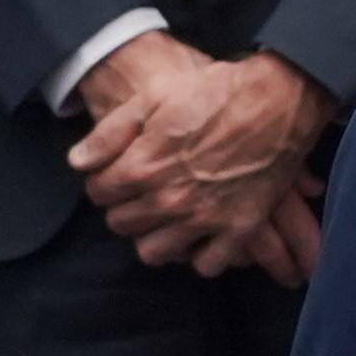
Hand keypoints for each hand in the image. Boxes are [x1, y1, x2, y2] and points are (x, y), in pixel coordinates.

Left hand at [71, 39, 328, 272]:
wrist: (277, 98)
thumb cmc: (214, 91)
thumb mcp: (153, 97)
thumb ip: (110, 132)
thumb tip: (78, 163)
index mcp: (141, 167)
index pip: (98, 193)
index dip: (105, 180)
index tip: (117, 172)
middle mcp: (168, 201)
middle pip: (122, 225)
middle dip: (126, 207)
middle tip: (142, 192)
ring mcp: (203, 219)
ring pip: (155, 253)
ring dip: (155, 236)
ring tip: (165, 217)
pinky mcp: (237, 229)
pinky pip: (206, 265)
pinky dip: (199, 254)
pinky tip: (200, 233)